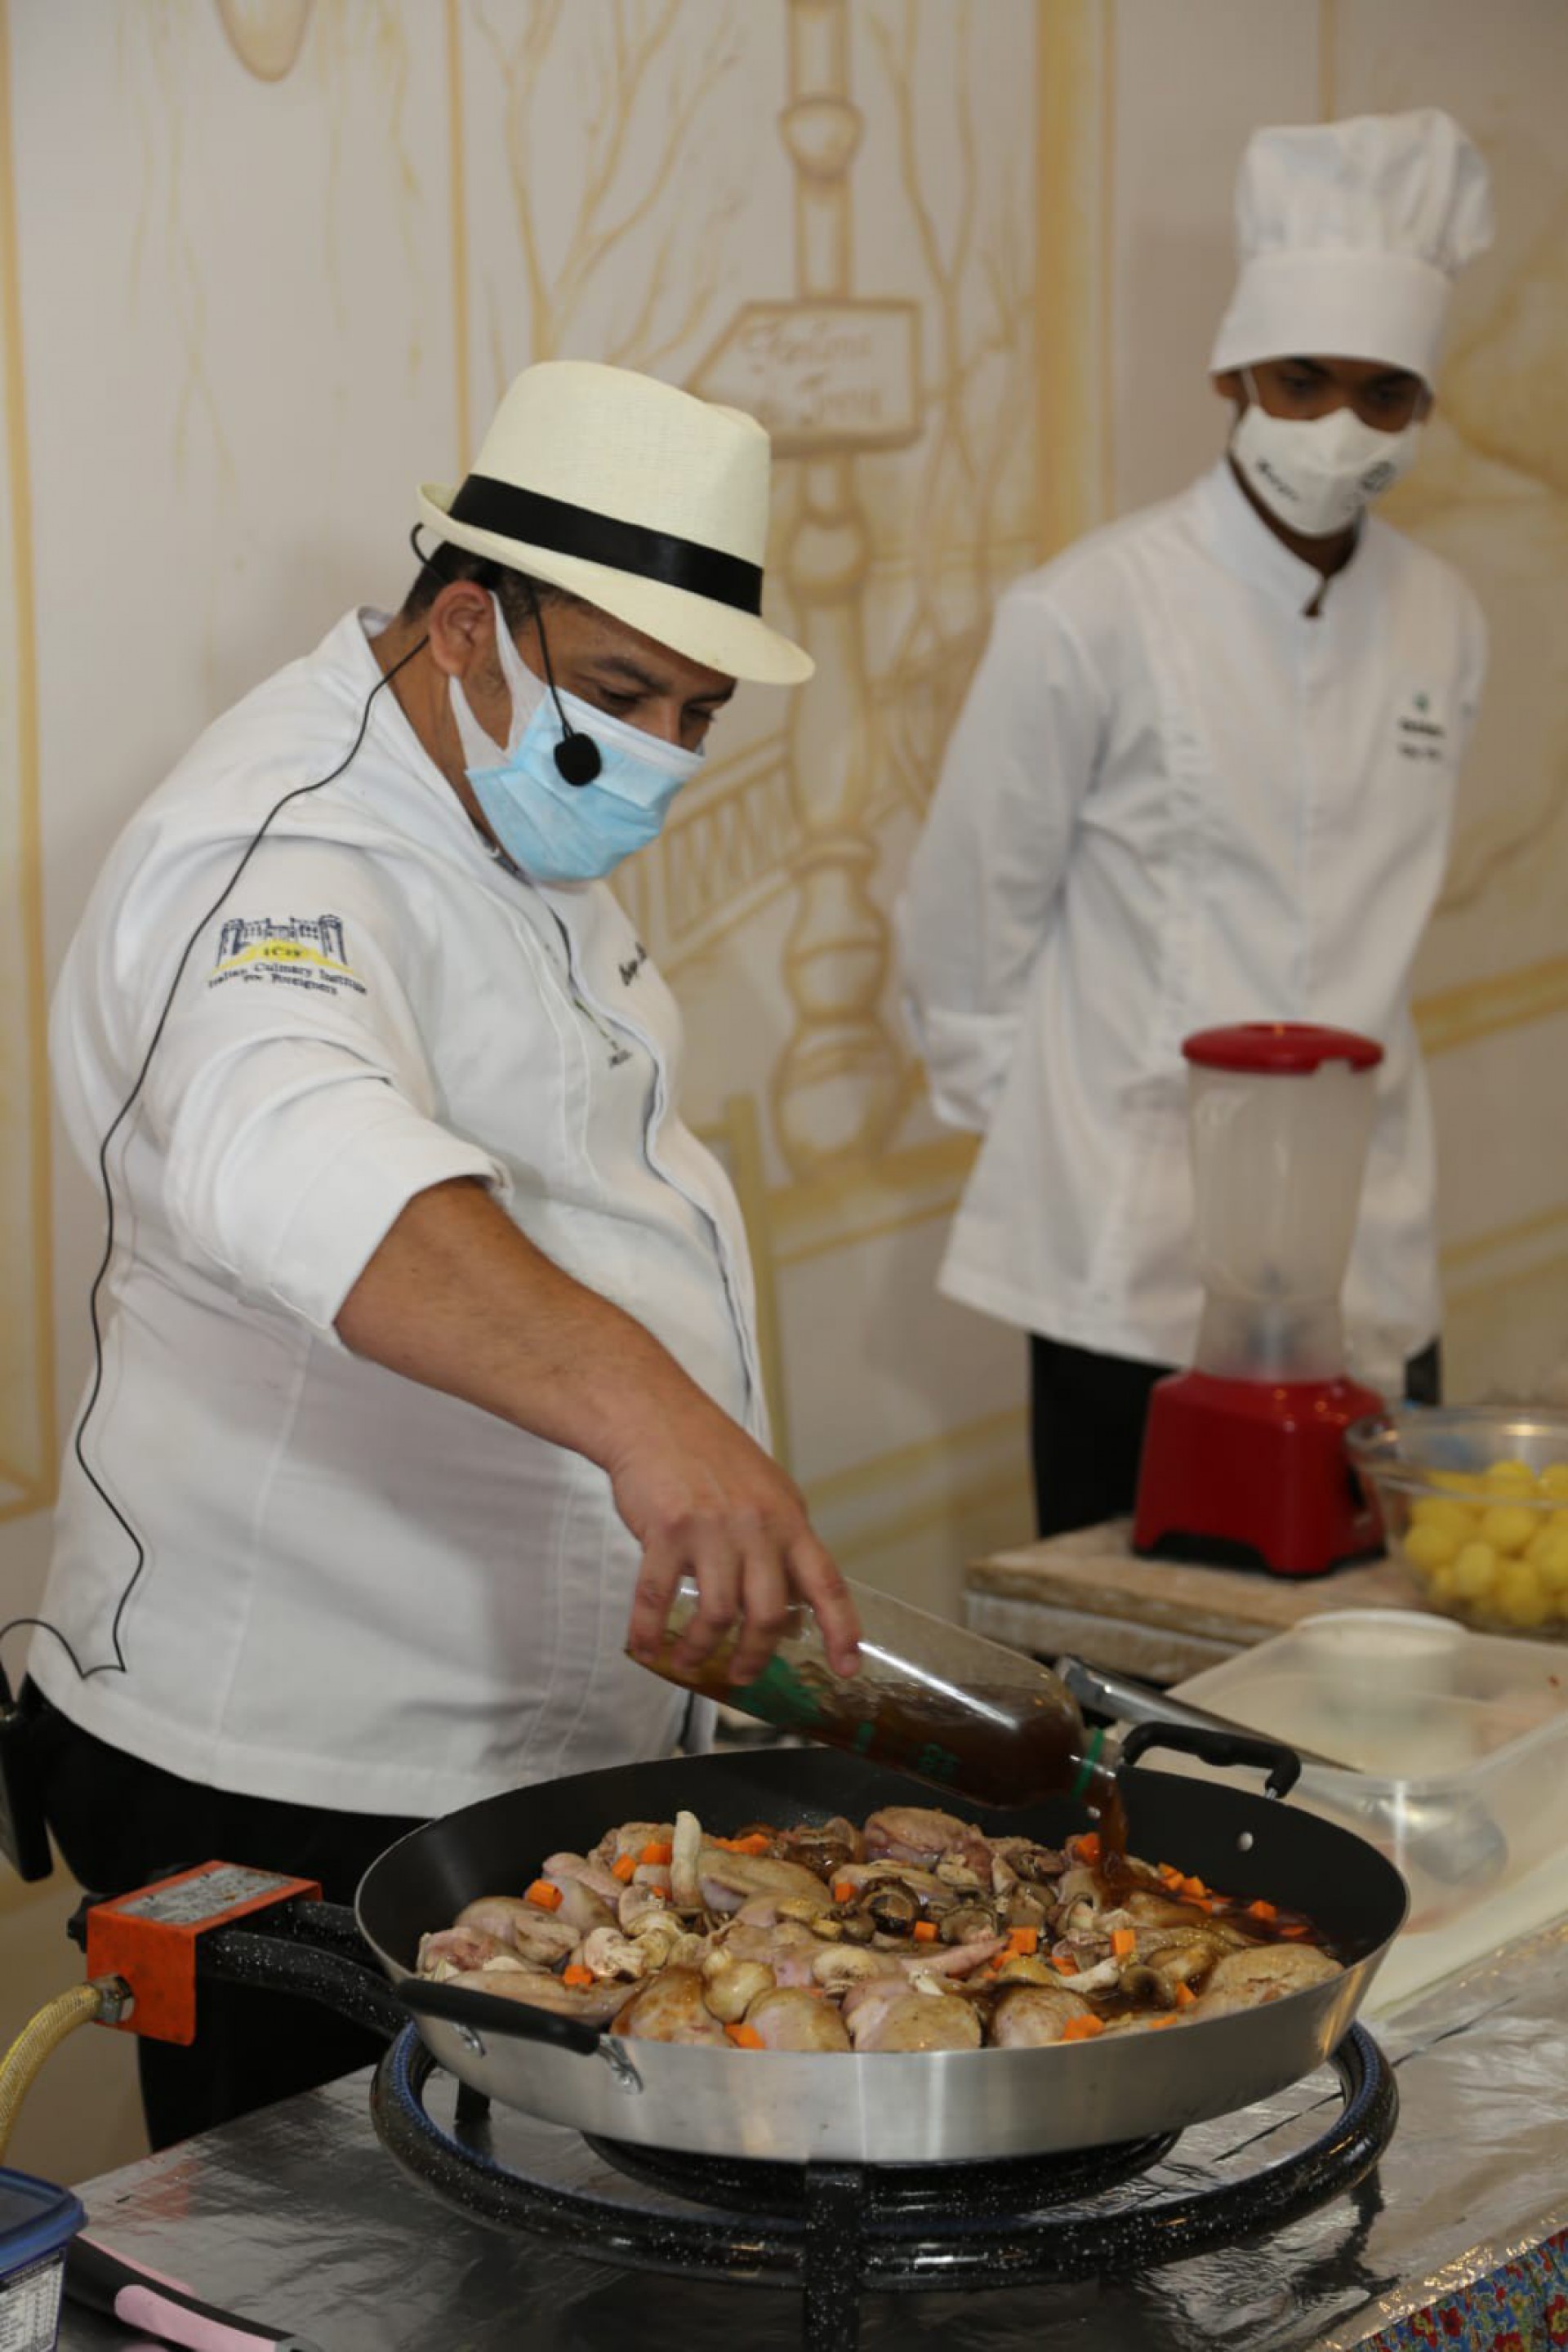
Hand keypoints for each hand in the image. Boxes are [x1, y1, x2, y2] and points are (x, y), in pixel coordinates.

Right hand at [613, 1398, 859, 1685]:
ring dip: (701, 1650)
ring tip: (689, 1663)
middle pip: (767, 1613)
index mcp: (789, 1520)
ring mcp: (711, 1530)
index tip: (847, 1668)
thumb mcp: (766, 1493)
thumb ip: (782, 1547)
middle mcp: (757, 1527)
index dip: (841, 1629)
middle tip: (742, 1676)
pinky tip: (646, 1648)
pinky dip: (650, 1631)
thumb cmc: (711, 1455)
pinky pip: (658, 1597)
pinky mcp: (666, 1531)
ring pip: (716, 1614)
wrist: (656, 1416)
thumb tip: (792, 1612)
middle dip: (755, 1656)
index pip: (826, 1582)